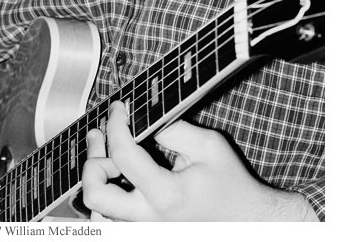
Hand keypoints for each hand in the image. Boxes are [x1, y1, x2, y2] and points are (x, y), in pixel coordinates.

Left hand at [82, 101, 316, 221]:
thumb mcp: (209, 145)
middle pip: (95, 194)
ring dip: (96, 180)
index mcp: (166, 194)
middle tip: (99, 136)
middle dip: (92, 159)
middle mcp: (149, 219)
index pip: (123, 154)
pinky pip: (109, 222)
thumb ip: (173, 129)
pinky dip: (105, 198)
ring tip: (105, 157)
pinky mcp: (145, 232)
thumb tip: (141, 120)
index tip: (119, 108)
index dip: (116, 124)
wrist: (247, 220)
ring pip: (97, 213)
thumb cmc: (230, 183)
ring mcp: (145, 230)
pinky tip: (115, 178)